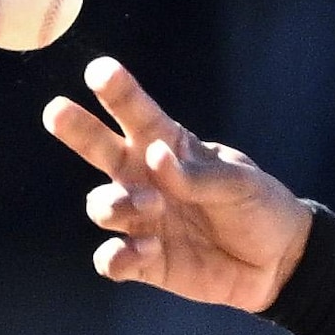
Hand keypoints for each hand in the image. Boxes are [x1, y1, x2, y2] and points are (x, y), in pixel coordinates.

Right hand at [42, 57, 312, 310]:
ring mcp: (143, 221)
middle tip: (56, 111)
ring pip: (101, 207)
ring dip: (116, 204)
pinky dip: (119, 256)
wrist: (279, 263)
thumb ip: (197, 174)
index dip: (118, 92)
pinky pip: (112, 260)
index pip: (138, 114)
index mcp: (170, 147)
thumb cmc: (259, 208)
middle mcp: (147, 179)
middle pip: (101, 150)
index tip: (100, 71)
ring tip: (152, 206)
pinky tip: (148, 250)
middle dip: (78, 130)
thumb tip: (155, 157)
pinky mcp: (146, 262)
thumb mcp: (239, 184)